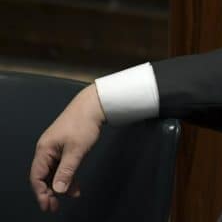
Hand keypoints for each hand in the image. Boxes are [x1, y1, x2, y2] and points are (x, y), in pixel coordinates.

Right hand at [29, 83, 105, 211]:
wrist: (94, 105)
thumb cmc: (84, 124)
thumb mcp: (77, 150)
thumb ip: (67, 171)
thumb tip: (58, 189)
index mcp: (44, 149)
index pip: (37, 177)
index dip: (41, 193)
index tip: (49, 205)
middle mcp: (46, 149)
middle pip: (44, 176)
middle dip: (50, 192)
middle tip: (56, 207)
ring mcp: (55, 147)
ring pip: (54, 171)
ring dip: (62, 184)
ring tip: (73, 195)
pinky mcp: (65, 146)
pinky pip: (62, 165)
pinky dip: (68, 175)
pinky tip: (76, 184)